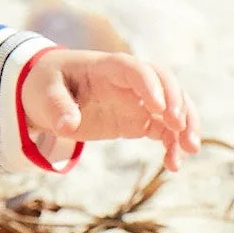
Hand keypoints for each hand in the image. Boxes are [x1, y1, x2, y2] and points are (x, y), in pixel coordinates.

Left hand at [20, 49, 200, 171]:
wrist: (49, 93)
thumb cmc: (47, 85)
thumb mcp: (43, 93)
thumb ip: (57, 107)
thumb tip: (68, 125)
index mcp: (106, 67)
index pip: (135, 69)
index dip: (149, 86)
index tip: (158, 109)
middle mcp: (129, 81)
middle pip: (165, 83)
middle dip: (178, 103)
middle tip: (180, 129)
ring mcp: (138, 100)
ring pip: (173, 106)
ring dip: (186, 126)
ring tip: (190, 150)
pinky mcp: (139, 119)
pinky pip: (164, 129)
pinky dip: (173, 144)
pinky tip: (173, 165)